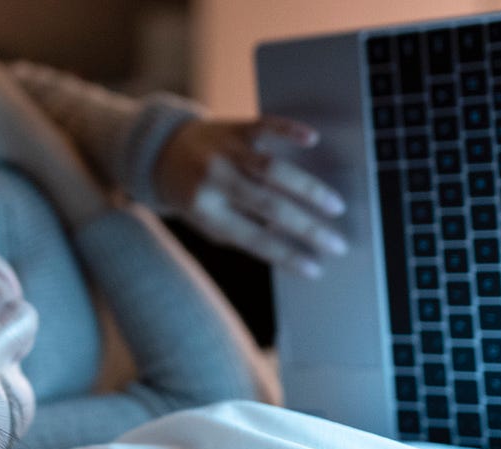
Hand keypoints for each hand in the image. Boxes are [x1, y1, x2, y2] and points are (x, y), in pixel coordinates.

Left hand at [155, 117, 346, 277]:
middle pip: (269, 206)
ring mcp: (225, 152)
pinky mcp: (235, 128)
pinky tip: (312, 139)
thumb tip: (293, 248)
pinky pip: (264, 127)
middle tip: (337, 244)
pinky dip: (288, 131)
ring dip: (307, 188)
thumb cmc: (194, 196)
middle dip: (307, 228)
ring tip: (335, 205)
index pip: (254, 239)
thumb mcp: (208, 222)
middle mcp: (215, 181)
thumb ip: (244, 232)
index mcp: (206, 212)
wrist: (162, 152)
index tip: (316, 269)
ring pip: (271, 170)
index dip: (286, 255)